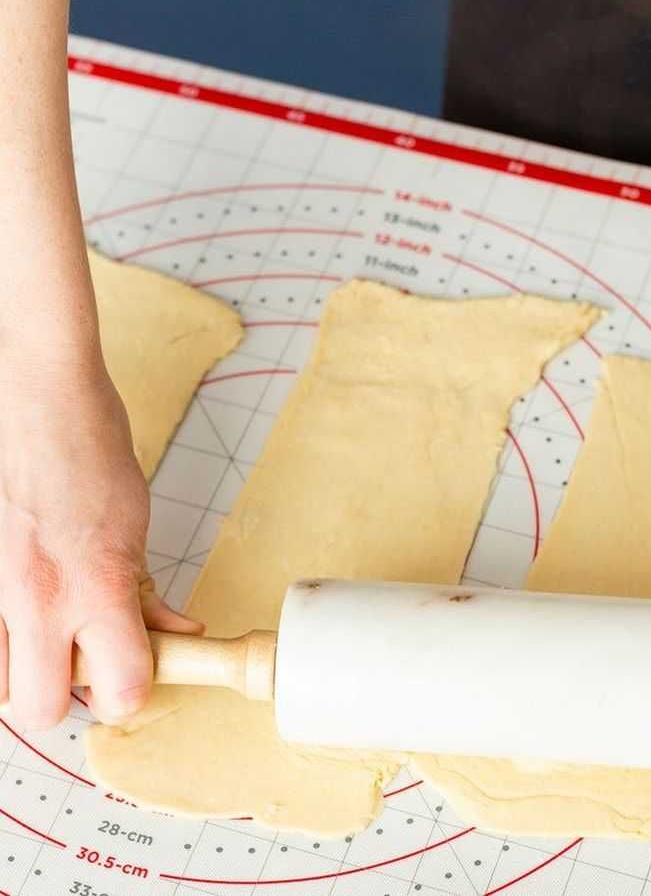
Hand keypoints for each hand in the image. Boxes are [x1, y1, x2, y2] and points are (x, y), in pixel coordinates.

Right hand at [0, 360, 201, 729]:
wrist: (39, 398)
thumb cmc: (92, 451)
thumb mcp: (137, 525)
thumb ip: (147, 592)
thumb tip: (176, 636)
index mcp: (98, 585)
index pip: (122, 689)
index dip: (133, 691)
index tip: (137, 677)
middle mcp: (37, 598)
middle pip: (42, 710)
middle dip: (67, 694)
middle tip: (84, 657)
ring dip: (24, 668)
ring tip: (44, 632)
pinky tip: (17, 610)